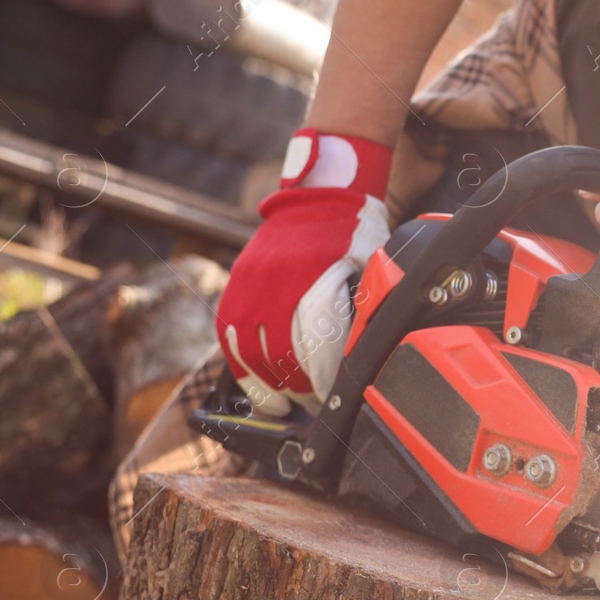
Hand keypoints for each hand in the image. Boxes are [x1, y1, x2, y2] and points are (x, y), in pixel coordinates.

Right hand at [216, 129, 391, 415]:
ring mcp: (252, 282)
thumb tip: (358, 357)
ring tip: (278, 405)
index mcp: (315, 278)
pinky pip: (228, 330)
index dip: (320, 379)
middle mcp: (278, 282)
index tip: (329, 397)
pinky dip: (239, 360)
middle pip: (278, 353)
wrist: (322, 194)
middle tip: (308, 404)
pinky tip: (252, 379)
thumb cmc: (354, 234)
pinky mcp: (238, 282)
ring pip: (247, 348)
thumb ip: (364, 307)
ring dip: (262, 383)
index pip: (313, 345)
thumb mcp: (372, 267)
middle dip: (294, 388)